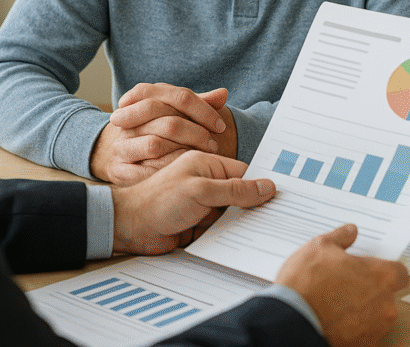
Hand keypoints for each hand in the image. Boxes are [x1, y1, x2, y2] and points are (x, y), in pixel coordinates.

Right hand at [90, 84, 232, 183]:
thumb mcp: (173, 110)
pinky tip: (182, 171)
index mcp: (144, 95)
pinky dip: (167, 170)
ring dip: (183, 153)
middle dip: (196, 134)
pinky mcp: (119, 167)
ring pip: (157, 145)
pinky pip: (146, 169)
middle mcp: (129, 117)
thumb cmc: (153, 128)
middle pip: (170, 122)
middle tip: (213, 145)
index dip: (205, 112)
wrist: (114, 153)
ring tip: (200, 157)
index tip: (221, 126)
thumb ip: (199, 104)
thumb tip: (223, 93)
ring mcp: (122, 143)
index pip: (180, 98)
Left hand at [111, 151, 274, 254]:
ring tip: (261, 233)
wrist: (130, 228)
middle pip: (241, 195)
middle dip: (254, 207)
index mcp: (207, 164)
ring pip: (233, 214)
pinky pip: (221, 230)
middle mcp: (207, 183)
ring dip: (241, 224)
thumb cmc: (158, 201)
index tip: (279, 199)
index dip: (261, 186)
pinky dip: (229, 237)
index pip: (244, 173)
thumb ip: (235, 190)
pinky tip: (241, 244)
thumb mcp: (201, 190)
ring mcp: (202, 205)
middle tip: (275, 218)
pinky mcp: (198, 225)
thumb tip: (267, 187)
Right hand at [276, 224, 407, 346]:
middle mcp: (385, 305)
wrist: (292, 322)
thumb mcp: (318, 248)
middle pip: (387, 296)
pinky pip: (363, 335)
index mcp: (381, 277)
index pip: (399, 272)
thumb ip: (340, 238)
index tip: (370, 270)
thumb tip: (350, 232)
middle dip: (369, 291)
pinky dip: (352, 330)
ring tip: (335, 305)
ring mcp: (376, 329)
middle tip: (345, 286)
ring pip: (375, 317)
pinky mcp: (363, 346)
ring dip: (361, 312)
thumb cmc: (306, 286)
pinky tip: (333, 321)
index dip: (385, 270)